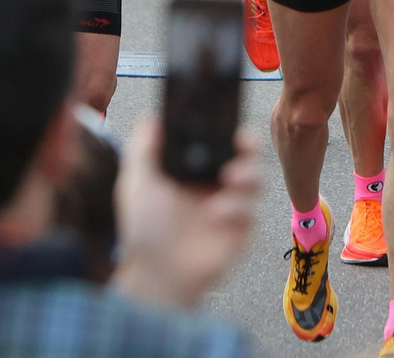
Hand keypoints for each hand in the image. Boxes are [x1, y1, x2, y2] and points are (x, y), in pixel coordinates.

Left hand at [113, 120, 259, 307]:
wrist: (158, 274)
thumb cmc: (144, 230)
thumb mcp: (137, 183)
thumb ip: (143, 148)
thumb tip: (153, 118)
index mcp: (193, 170)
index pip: (218, 141)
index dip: (227, 128)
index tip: (228, 121)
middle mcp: (215, 185)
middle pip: (245, 154)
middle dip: (249, 145)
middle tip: (241, 146)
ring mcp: (230, 207)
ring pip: (257, 179)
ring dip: (248, 174)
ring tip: (230, 179)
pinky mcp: (241, 230)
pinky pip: (252, 211)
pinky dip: (237, 209)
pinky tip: (216, 216)